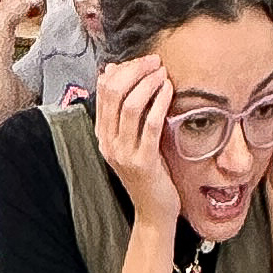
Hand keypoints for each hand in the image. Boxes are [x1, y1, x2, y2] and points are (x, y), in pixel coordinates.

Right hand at [94, 55, 178, 221]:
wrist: (154, 211)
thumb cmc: (149, 172)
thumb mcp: (133, 140)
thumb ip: (127, 113)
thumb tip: (119, 74)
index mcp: (102, 134)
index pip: (104, 90)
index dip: (124, 69)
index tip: (144, 61)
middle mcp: (108, 142)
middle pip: (114, 92)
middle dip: (136, 71)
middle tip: (155, 61)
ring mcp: (123, 153)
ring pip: (130, 106)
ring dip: (148, 83)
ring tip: (163, 73)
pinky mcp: (143, 162)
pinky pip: (150, 125)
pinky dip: (159, 103)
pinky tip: (169, 91)